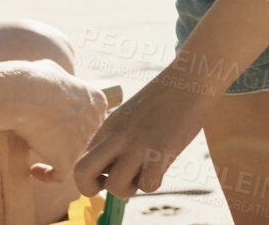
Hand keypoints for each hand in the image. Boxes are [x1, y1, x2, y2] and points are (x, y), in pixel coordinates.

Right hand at [9, 60, 110, 183]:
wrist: (27, 95)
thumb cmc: (36, 80)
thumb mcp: (54, 71)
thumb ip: (60, 81)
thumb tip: (52, 80)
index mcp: (98, 101)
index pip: (91, 117)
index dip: (75, 123)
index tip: (58, 126)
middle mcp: (98, 123)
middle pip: (87, 138)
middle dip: (71, 142)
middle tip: (51, 144)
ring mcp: (86, 144)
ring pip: (77, 158)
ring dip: (61, 159)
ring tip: (43, 157)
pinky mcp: (71, 161)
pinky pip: (60, 175)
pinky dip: (47, 175)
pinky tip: (34, 170)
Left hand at [72, 60, 214, 197]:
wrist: (190, 80)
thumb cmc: (163, 100)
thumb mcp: (130, 117)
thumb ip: (116, 140)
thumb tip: (110, 172)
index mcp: (107, 128)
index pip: (78, 162)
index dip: (87, 179)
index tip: (104, 178)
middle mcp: (117, 136)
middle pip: (81, 173)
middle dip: (91, 189)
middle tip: (112, 182)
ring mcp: (137, 143)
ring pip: (115, 186)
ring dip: (129, 189)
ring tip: (142, 173)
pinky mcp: (160, 150)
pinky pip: (148, 185)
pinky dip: (154, 182)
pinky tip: (161, 166)